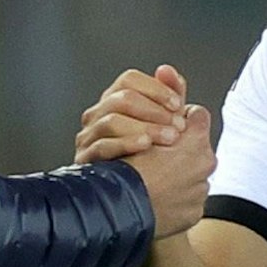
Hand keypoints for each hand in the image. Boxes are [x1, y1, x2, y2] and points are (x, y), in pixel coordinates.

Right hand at [76, 65, 190, 162]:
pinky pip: (103, 146)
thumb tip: (167, 71)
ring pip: (112, 120)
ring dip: (146, 127)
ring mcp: (89, 136)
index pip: (129, 80)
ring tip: (170, 138)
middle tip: (179, 126)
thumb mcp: (163, 124)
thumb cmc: (148, 158)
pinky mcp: (86, 159)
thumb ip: (169, 95)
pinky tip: (147, 145)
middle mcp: (98, 115)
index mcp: (114, 102)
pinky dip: (128, 143)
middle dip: (155, 110)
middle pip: (122, 98)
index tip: (177, 104)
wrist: (133, 195)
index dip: (155, 89)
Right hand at [122, 107, 213, 237]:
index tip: (167, 124)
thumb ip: (159, 115)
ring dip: (178, 176)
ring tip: (154, 180)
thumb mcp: (139, 130)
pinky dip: (175, 199)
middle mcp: (205, 164)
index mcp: (196, 140)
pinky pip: (187, 202)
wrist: (122, 211)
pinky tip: (157, 198)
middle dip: (180, 150)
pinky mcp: (193, 214)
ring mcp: (200, 191)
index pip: (197, 115)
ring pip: (192, 176)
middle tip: (155, 156)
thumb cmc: (128, 169)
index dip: (179, 118)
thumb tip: (167, 100)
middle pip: (197, 148)